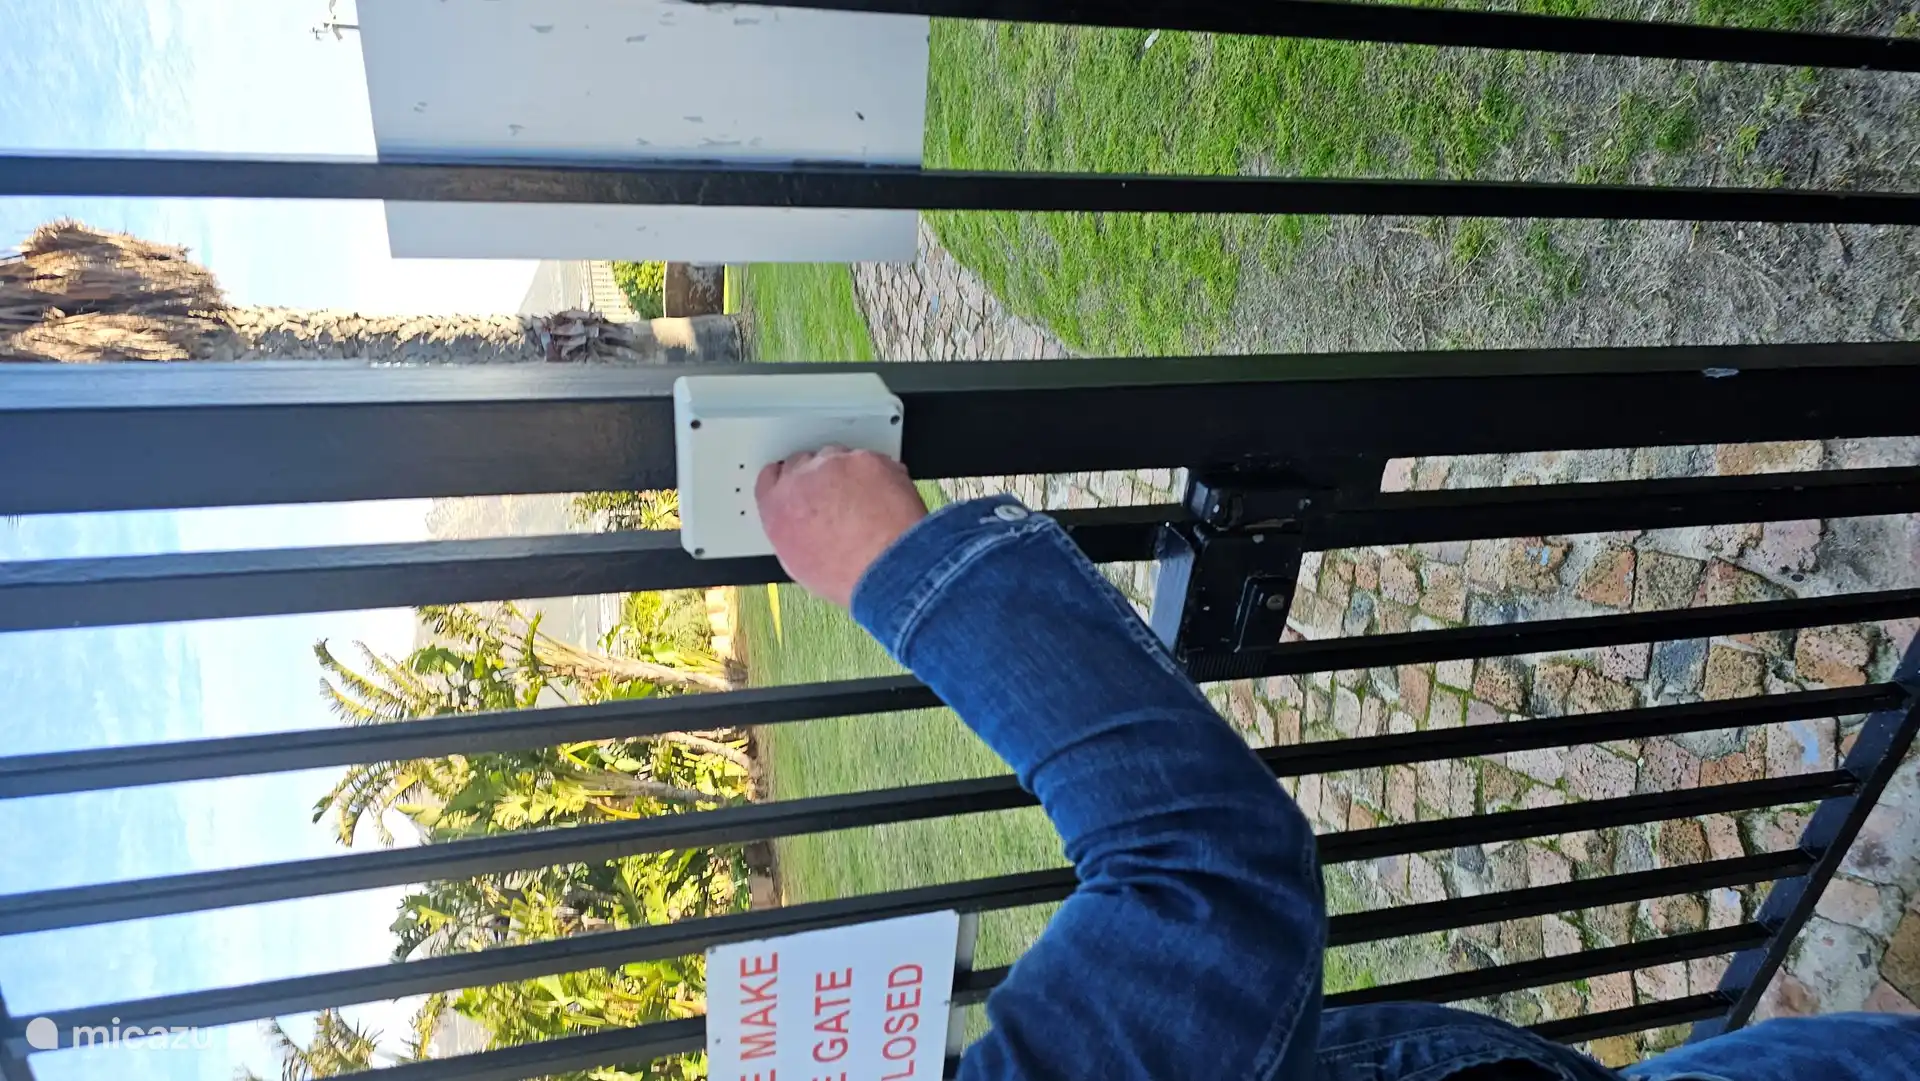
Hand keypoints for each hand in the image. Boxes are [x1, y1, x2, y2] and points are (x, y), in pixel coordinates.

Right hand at [756, 446, 926, 608]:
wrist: (884, 567)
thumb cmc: (846, 573)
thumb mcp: (799, 564)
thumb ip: (791, 531)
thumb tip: (800, 527)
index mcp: (776, 507)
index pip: (771, 478)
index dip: (788, 481)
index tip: (799, 485)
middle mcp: (800, 480)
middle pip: (803, 463)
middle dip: (819, 477)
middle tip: (838, 500)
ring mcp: (833, 464)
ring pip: (836, 457)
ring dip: (847, 474)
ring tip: (865, 505)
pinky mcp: (865, 459)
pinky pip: (869, 460)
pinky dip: (877, 474)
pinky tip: (883, 499)